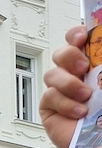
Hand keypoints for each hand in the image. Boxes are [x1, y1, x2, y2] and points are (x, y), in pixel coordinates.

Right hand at [41, 26, 93, 147]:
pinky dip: (65, 103)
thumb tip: (101, 50)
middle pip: (61, 53)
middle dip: (69, 55)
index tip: (83, 37)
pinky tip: (79, 112)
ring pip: (52, 74)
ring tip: (86, 96)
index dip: (76, 34)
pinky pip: (50, 96)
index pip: (79, 40)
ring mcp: (62, 90)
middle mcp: (76, 74)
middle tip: (83, 66)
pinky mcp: (50, 107)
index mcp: (93, 63)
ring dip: (69, 83)